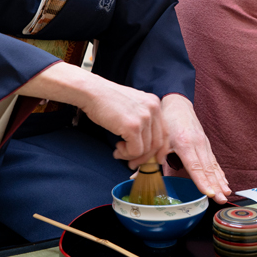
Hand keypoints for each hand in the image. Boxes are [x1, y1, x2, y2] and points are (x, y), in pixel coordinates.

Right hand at [17, 62, 166, 164]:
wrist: (91, 92)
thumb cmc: (106, 101)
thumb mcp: (132, 106)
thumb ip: (143, 121)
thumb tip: (147, 147)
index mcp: (154, 103)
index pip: (165, 132)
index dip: (160, 150)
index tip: (153, 160)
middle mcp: (153, 109)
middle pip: (158, 143)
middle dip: (146, 158)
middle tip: (133, 163)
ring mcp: (144, 117)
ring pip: (146, 149)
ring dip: (132, 156)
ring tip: (119, 152)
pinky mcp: (133, 126)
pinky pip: (135, 150)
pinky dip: (126, 154)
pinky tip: (117, 148)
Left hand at [159, 94, 230, 203]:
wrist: (178, 104)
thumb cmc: (167, 120)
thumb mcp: (157, 137)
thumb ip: (148, 155)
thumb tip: (134, 172)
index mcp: (184, 143)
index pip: (195, 166)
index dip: (202, 181)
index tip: (209, 193)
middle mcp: (197, 144)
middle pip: (208, 168)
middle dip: (216, 185)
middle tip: (222, 199)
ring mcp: (204, 143)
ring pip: (213, 165)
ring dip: (220, 181)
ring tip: (226, 194)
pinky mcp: (206, 144)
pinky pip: (214, 161)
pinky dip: (220, 173)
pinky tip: (225, 183)